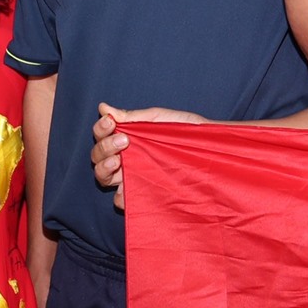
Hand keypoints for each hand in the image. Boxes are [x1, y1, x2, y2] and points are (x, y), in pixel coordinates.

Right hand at [90, 102, 205, 208]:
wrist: (210, 149)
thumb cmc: (186, 131)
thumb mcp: (159, 120)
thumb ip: (132, 117)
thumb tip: (104, 108)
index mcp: (126, 139)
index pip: (101, 135)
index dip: (101, 129)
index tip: (111, 122)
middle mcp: (125, 160)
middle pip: (97, 156)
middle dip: (104, 147)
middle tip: (124, 140)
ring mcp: (132, 178)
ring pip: (102, 178)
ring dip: (104, 168)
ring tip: (119, 161)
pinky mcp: (142, 195)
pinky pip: (121, 200)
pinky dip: (121, 194)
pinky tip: (129, 186)